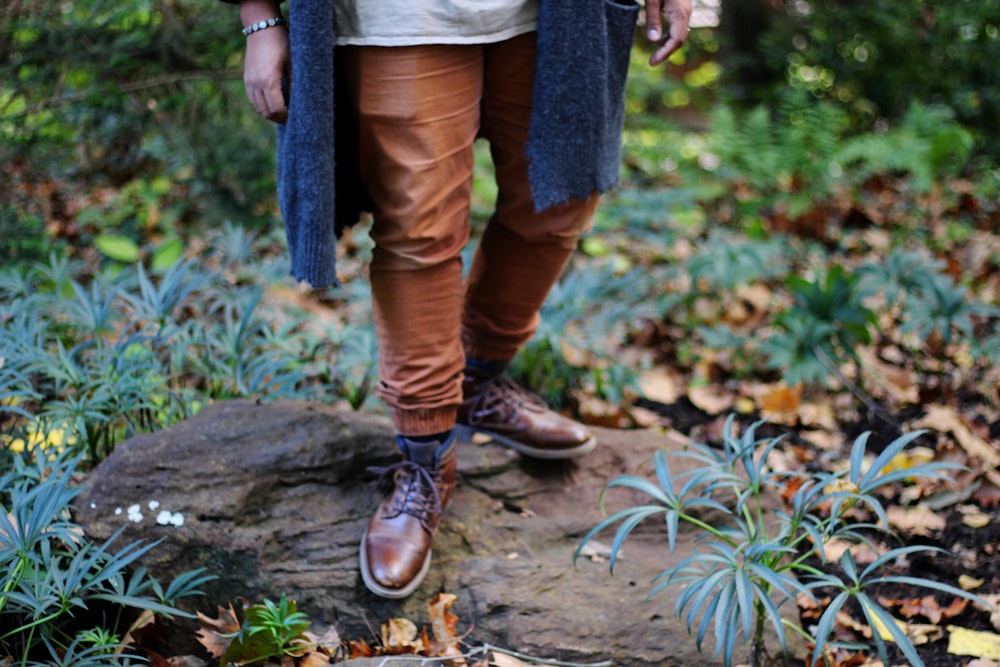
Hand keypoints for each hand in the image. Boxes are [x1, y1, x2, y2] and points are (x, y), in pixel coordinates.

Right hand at [240, 0, 289, 122]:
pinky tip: (272, 104)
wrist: (261, 27)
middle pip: (266, 112)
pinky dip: (262, 106)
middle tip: (290, 118)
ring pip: (258, 108)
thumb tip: (300, 104)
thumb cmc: (280, 43)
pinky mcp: (246, 79)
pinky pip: (253, 100)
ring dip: (270, 114)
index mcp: (268, 81)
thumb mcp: (293, 63)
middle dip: (279, 118)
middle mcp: (255, 84)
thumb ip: (295, 85)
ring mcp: (249, 82)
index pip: (276, 109)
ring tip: (282, 112)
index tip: (295, 117)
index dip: (286, 117)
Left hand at [645, 0, 692, 66]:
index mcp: (680, 13)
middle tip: (651, 62)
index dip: (665, 53)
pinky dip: (670, 37)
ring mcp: (686, 11)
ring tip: (655, 53)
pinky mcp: (683, 8)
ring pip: (680, 34)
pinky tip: (660, 39)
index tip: (652, 63)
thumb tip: (654, 41)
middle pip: (680, 39)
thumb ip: (653, 19)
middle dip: (666, 52)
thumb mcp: (652, 0)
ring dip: (668, 45)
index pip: (676, 40)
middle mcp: (686, 13)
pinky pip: (680, 27)